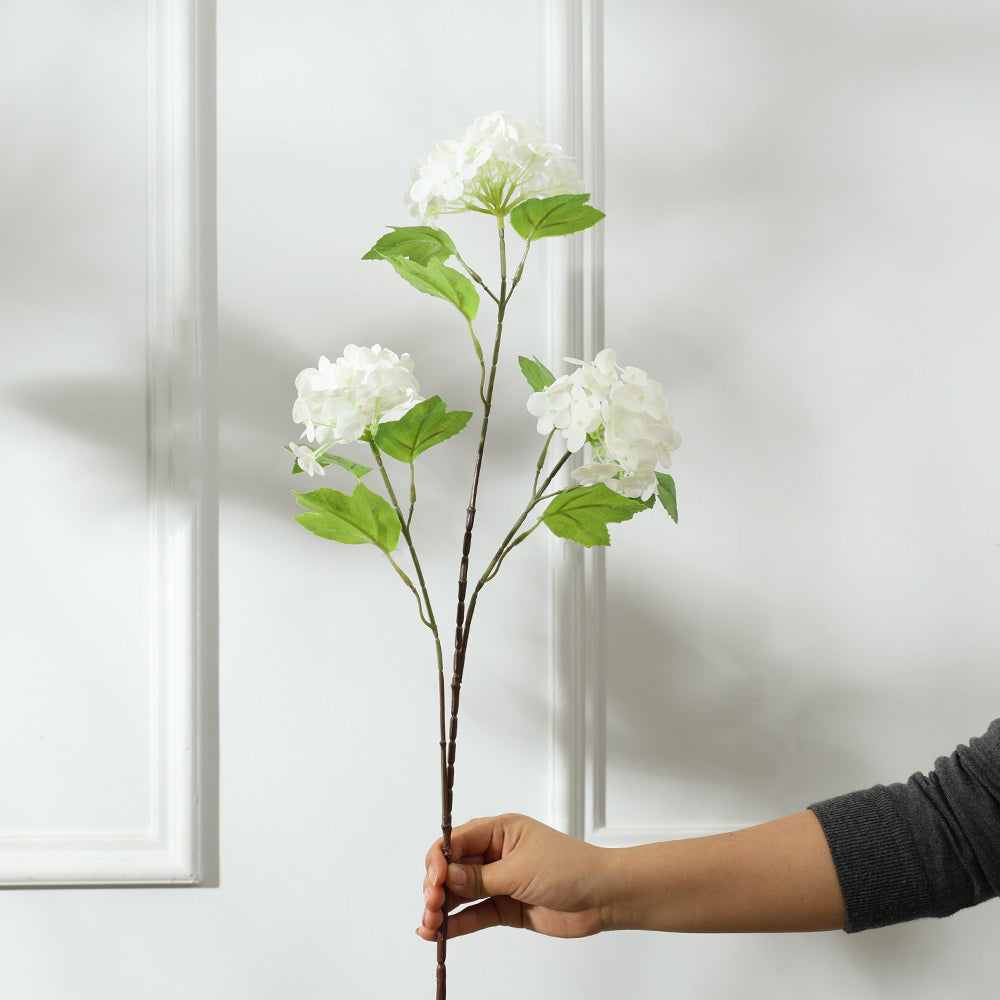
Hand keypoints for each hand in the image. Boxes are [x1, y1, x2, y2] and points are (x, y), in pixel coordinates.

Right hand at [418, 813, 610, 940]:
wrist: (601, 897)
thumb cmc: (571, 868)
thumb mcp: (521, 869)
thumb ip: (481, 878)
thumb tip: (449, 877)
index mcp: (499, 831)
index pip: (457, 840)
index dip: (439, 858)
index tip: (434, 878)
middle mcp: (495, 854)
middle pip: (453, 868)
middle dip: (437, 886)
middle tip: (432, 905)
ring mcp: (499, 882)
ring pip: (460, 894)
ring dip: (442, 908)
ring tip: (430, 926)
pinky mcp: (505, 907)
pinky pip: (474, 914)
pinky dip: (456, 923)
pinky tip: (439, 933)